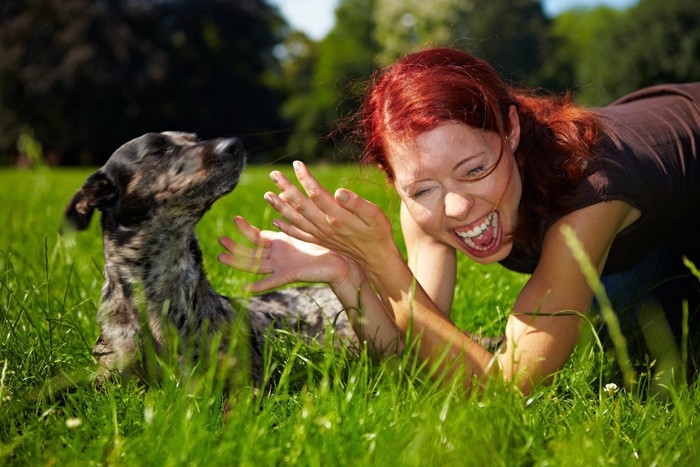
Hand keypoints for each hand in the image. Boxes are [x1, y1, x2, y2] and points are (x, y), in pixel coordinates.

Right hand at [217, 215, 360, 291]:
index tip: (234, 218)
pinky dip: (259, 285)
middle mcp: (278, 255)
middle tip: (219, 240)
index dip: (244, 229)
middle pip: (250, 251)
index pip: (256, 236)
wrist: (344, 259)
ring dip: (238, 262)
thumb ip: (294, 209)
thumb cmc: (329, 241)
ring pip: (255, 265)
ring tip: (221, 257)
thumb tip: (285, 192)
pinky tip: (245, 288)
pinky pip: (272, 281)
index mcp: (281, 242)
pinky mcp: (290, 274)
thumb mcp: (307, 221)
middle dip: (234, 246)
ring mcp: (282, 265)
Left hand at [264, 161, 397, 269]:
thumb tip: (339, 191)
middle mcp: (325, 226)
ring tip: (267, 195)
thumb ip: (356, 203)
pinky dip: (287, 228)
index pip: (317, 194)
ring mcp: (321, 235)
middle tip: (274, 174)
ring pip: (296, 219)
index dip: (305, 179)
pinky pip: (300, 234)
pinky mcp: (320, 241)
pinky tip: (276, 222)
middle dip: (286, 188)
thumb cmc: (377, 231)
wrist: (376, 257)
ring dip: (280, 206)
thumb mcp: (374, 215)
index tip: (297, 164)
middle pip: (301, 205)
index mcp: (337, 216)